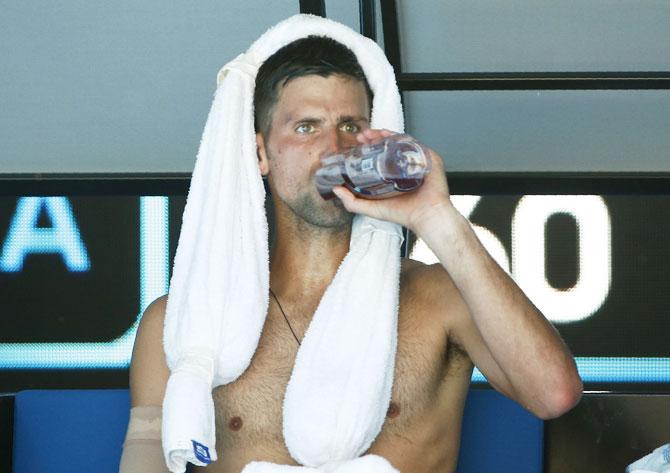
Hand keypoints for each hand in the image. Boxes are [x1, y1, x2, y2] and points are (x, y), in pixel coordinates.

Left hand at [332, 129, 453, 234]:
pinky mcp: (430, 158)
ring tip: (372, 134)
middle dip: (374, 138)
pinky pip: (415, 143)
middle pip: (389, 145)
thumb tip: (335, 189)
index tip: (357, 143)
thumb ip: (352, 202)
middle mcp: (406, 166)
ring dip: (386, 134)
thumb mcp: (371, 208)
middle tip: (362, 136)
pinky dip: (402, 138)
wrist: (425, 217)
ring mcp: (418, 160)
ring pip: (401, 141)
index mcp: (394, 175)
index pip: (380, 155)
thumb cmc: (404, 214)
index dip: (368, 147)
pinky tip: (390, 136)